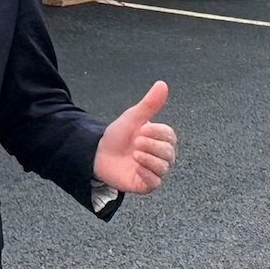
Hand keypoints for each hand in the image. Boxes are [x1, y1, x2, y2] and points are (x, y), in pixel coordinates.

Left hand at [94, 80, 174, 194]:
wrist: (99, 153)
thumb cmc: (118, 135)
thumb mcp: (133, 117)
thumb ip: (149, 103)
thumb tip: (163, 84)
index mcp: (161, 139)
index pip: (170, 136)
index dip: (157, 132)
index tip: (141, 129)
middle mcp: (161, 156)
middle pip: (169, 153)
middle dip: (151, 146)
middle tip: (136, 142)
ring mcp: (154, 171)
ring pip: (163, 167)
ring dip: (148, 159)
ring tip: (134, 154)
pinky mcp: (146, 184)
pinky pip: (155, 182)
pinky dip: (146, 173)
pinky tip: (135, 166)